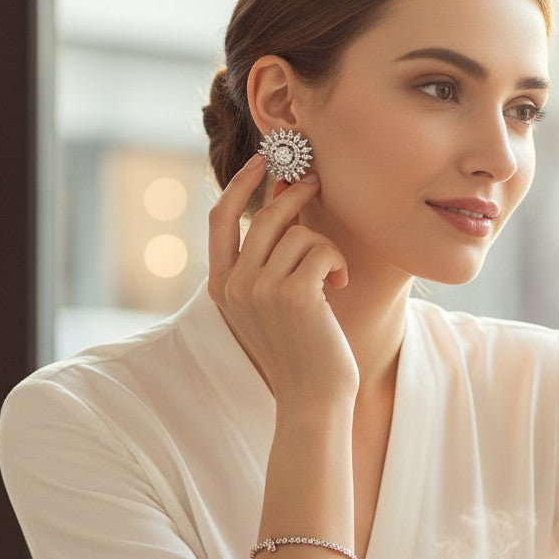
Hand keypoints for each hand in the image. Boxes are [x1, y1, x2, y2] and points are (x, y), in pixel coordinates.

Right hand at [207, 154, 358, 407]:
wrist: (312, 397)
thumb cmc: (299, 350)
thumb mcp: (271, 302)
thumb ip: (266, 258)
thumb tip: (281, 197)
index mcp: (222, 288)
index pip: (220, 220)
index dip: (239, 185)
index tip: (261, 161)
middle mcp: (235, 286)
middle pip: (264, 218)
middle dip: (294, 195)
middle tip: (316, 182)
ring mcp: (262, 290)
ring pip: (299, 234)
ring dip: (324, 248)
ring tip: (332, 276)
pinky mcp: (294, 294)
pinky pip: (321, 249)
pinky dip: (336, 261)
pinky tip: (339, 284)